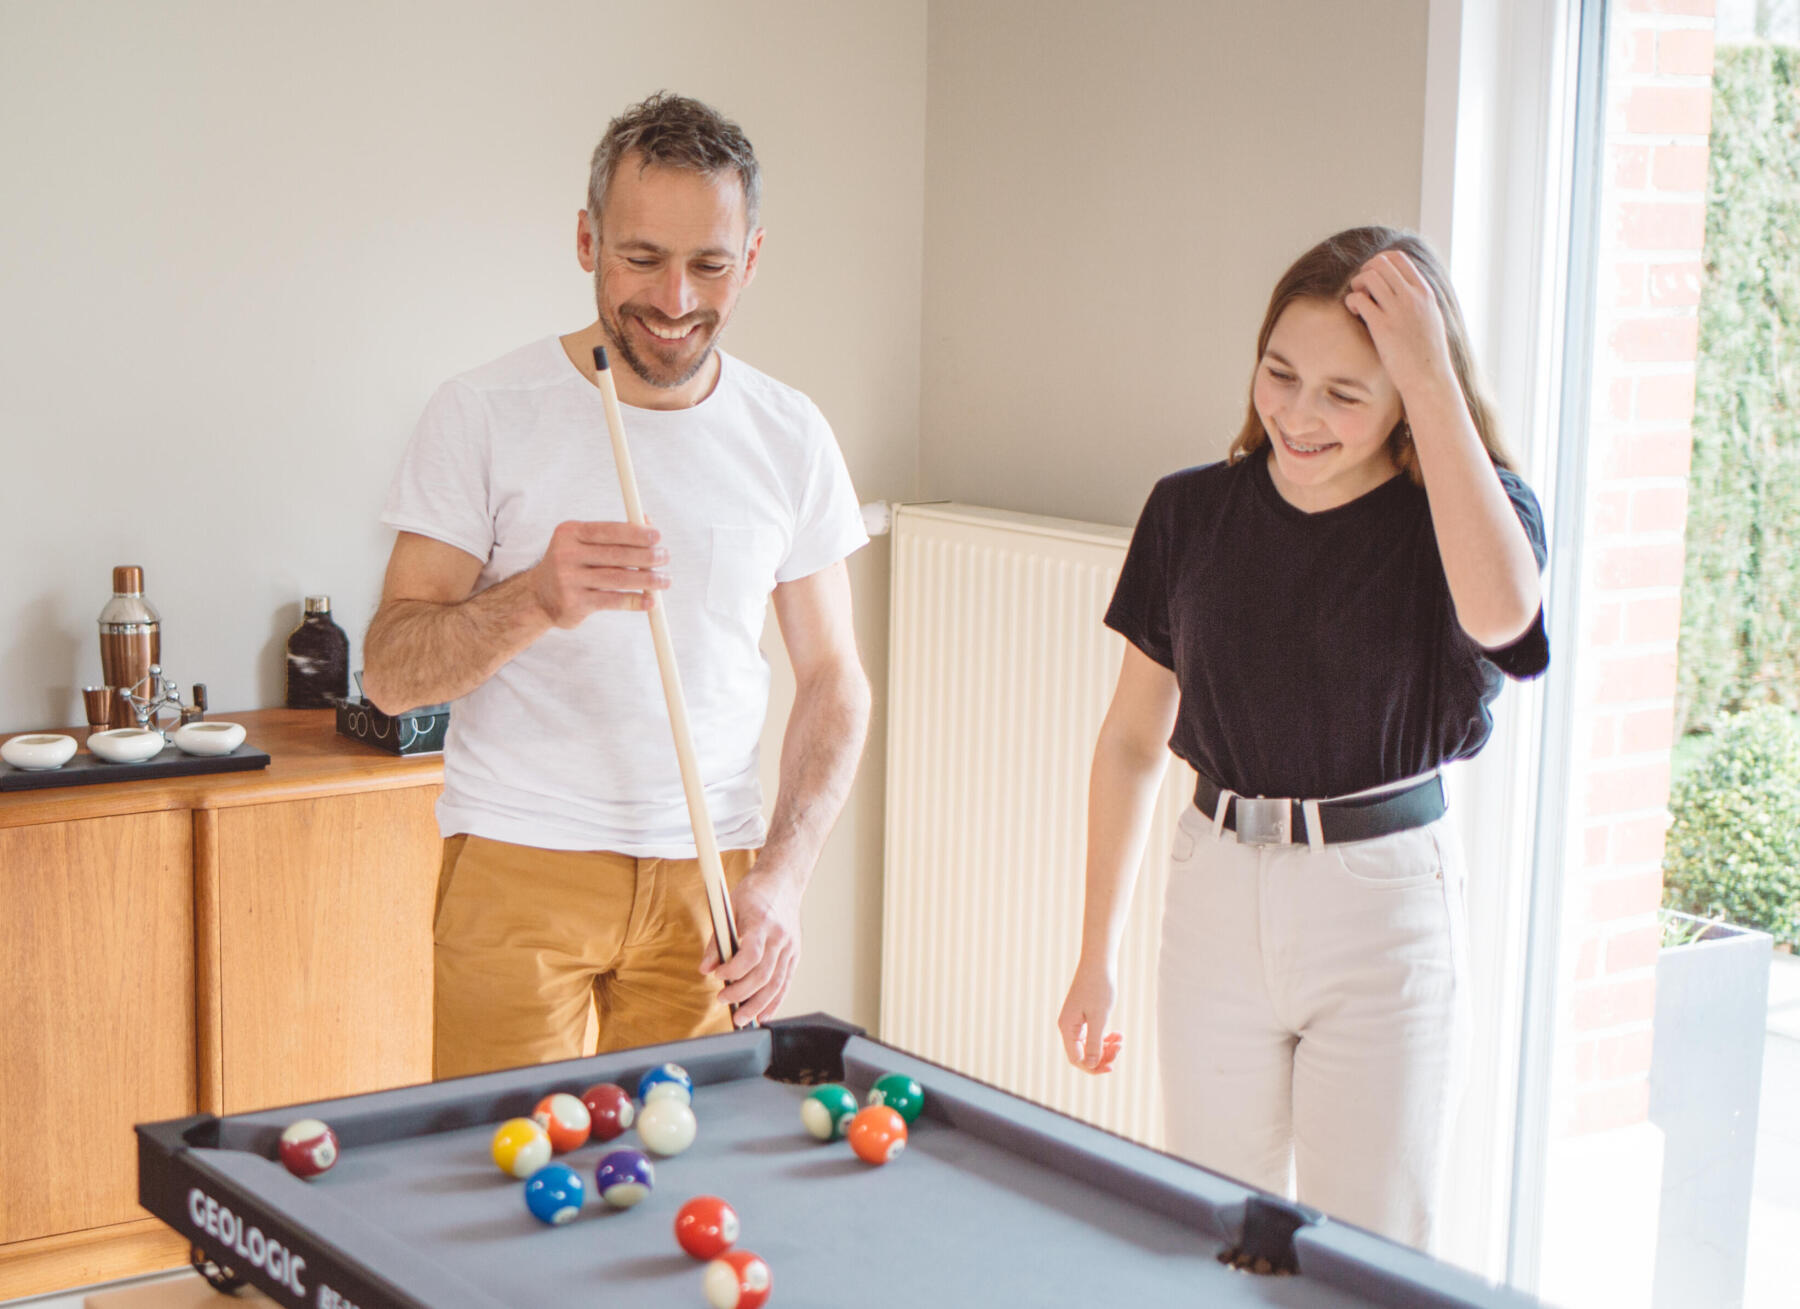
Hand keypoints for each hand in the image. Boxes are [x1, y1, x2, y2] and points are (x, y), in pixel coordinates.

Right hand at [528, 520, 668, 627]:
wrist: (539, 597)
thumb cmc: (571, 565)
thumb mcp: (584, 543)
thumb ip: (614, 533)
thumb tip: (648, 521)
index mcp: (569, 533)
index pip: (608, 530)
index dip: (635, 533)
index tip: (658, 536)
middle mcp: (565, 554)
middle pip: (616, 554)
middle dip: (646, 556)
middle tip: (665, 557)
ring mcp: (568, 580)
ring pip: (618, 578)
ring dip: (647, 580)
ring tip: (665, 580)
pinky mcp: (574, 603)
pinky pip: (612, 600)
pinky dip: (635, 601)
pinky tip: (650, 601)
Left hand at [702, 863, 801, 1026]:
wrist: (782, 883)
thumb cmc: (753, 894)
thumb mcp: (728, 909)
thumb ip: (717, 941)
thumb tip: (706, 969)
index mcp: (763, 922)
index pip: (751, 954)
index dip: (733, 970)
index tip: (718, 975)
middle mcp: (780, 937)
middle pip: (763, 974)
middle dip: (742, 993)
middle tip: (722, 1000)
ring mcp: (790, 947)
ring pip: (776, 984)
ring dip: (758, 1005)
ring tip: (741, 1019)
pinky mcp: (795, 954)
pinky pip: (786, 983)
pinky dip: (775, 1002)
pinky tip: (763, 1015)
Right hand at [1057, 961, 1124, 1073]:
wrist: (1099, 962)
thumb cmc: (1098, 987)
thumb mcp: (1099, 1017)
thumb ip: (1094, 1042)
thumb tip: (1090, 1064)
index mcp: (1067, 1027)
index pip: (1076, 1059)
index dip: (1093, 1067)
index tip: (1112, 1065)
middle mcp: (1068, 1026)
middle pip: (1083, 1054)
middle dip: (1102, 1056)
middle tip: (1120, 1049)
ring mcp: (1075, 1021)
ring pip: (1089, 1045)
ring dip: (1106, 1047)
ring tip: (1121, 1040)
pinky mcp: (1083, 1015)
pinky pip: (1092, 1035)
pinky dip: (1105, 1037)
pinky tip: (1118, 1034)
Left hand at [1343, 251, 1455, 399]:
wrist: (1429, 378)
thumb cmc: (1427, 354)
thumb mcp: (1431, 318)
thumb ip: (1420, 300)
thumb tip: (1407, 288)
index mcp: (1424, 292)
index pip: (1399, 258)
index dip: (1380, 261)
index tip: (1374, 277)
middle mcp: (1412, 296)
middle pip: (1381, 262)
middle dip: (1366, 271)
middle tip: (1363, 290)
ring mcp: (1397, 310)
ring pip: (1369, 276)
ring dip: (1357, 285)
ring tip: (1359, 303)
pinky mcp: (1382, 326)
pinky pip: (1359, 299)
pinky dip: (1352, 302)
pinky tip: (1356, 314)